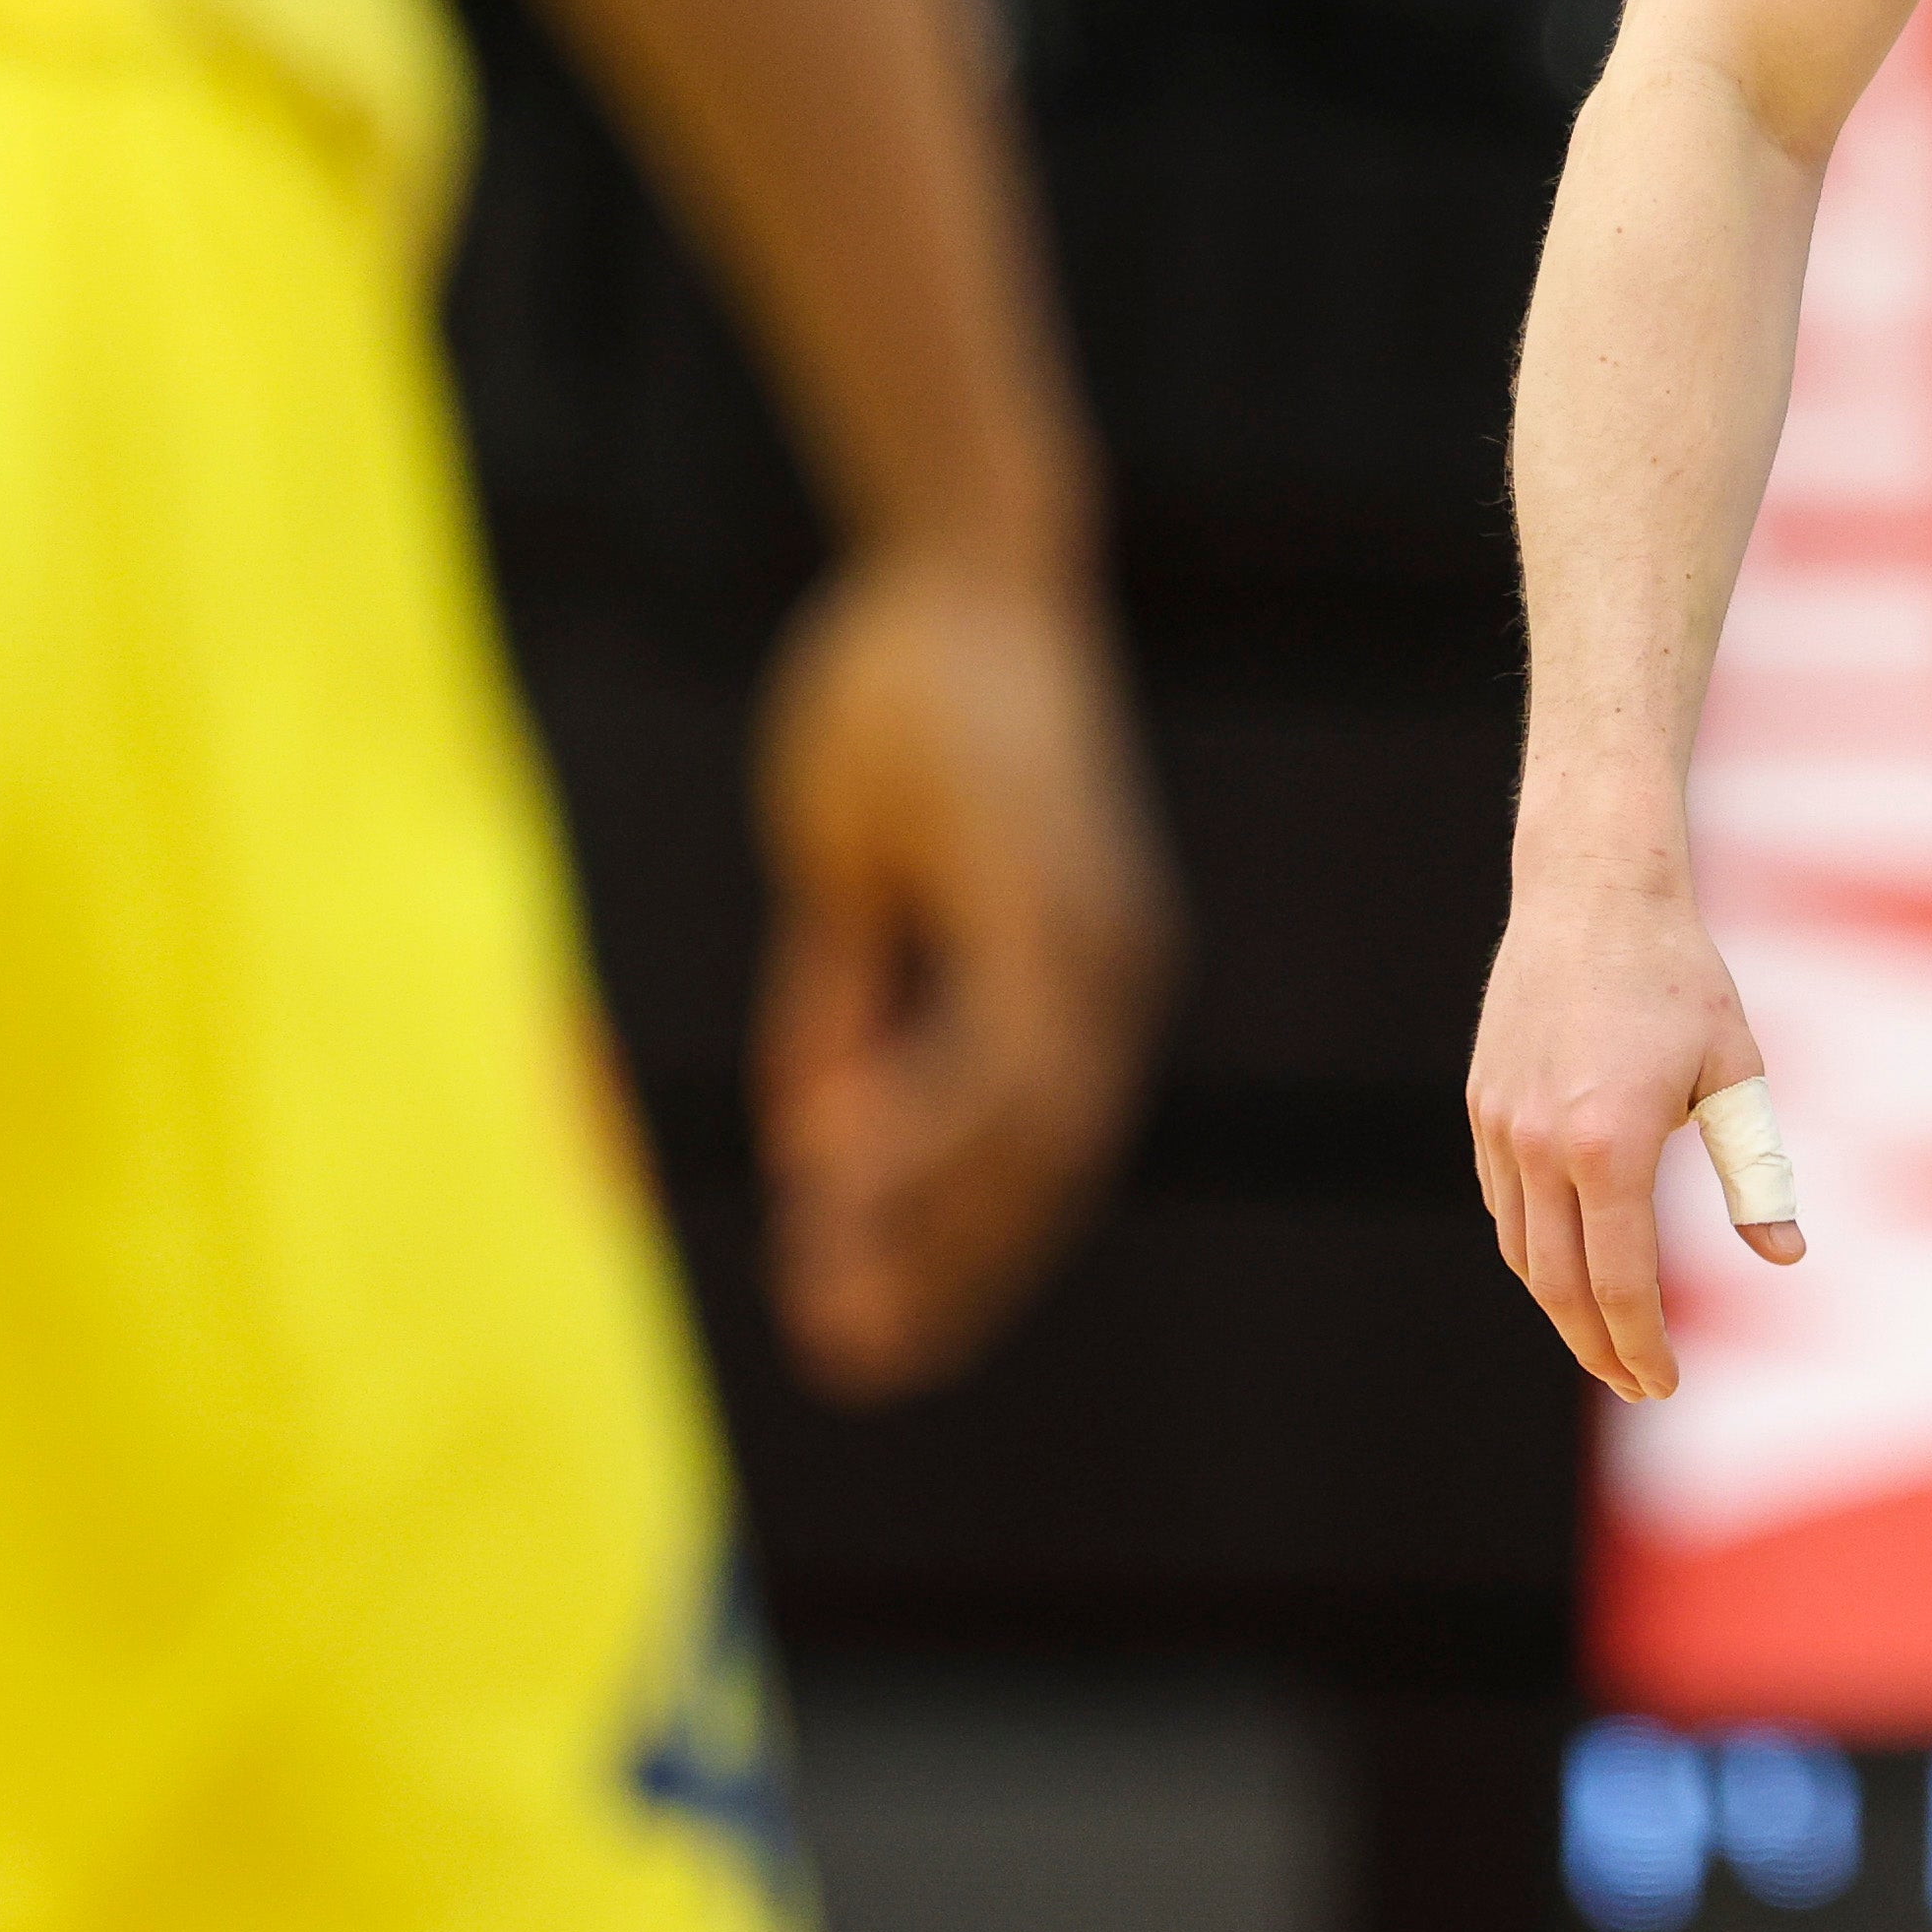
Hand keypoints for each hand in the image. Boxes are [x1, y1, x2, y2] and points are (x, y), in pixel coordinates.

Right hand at [750, 548, 1173, 1400]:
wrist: (958, 569)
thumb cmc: (912, 707)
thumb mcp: (861, 880)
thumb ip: (849, 999)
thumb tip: (824, 1132)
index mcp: (1082, 974)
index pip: (1039, 1157)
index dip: (960, 1253)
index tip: (880, 1333)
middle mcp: (1107, 967)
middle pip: (1048, 1169)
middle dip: (952, 1275)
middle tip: (858, 1361)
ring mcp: (1088, 931)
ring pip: (1033, 1127)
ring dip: (931, 1222)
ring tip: (838, 1305)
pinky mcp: (1045, 888)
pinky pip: (1001, 1039)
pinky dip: (927, 1118)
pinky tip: (839, 1172)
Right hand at [1464, 846, 1799, 1402]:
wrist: (1593, 893)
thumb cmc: (1681, 980)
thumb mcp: (1735, 1075)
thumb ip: (1757, 1173)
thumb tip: (1785, 1258)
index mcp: (1612, 1146)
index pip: (1619, 1284)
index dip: (1641, 1346)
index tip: (1664, 1385)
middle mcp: (1542, 1145)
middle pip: (1558, 1286)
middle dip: (1597, 1348)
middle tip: (1635, 1383)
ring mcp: (1501, 1126)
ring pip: (1521, 1249)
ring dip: (1561, 1303)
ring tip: (1604, 1331)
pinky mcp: (1482, 1104)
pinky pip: (1502, 1200)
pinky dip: (1534, 1242)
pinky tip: (1571, 1253)